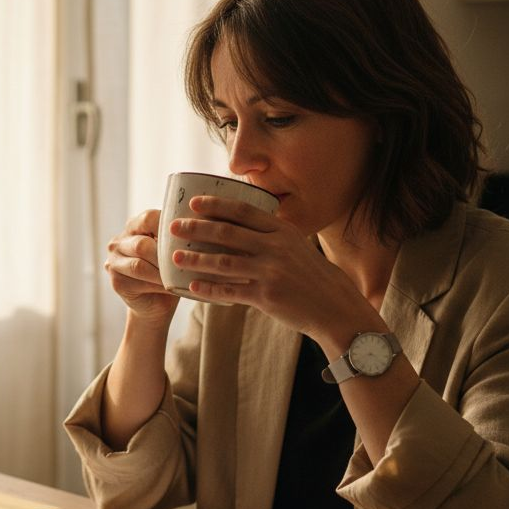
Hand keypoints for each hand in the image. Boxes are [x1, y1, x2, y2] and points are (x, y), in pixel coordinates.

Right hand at [105, 209, 179, 322]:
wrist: (158, 304)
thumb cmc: (170, 271)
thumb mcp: (174, 250)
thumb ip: (178, 237)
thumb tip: (199, 226)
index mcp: (133, 226)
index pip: (148, 218)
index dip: (169, 227)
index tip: (190, 237)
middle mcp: (118, 242)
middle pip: (142, 244)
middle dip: (166, 256)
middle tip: (187, 262)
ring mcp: (114, 262)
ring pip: (139, 265)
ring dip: (162, 272)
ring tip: (180, 276)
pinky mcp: (116, 282)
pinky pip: (139, 281)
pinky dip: (158, 285)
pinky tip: (172, 287)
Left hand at [169, 196, 360, 340]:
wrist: (334, 306)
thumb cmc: (311, 275)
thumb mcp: (296, 246)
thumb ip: (271, 235)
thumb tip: (239, 223)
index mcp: (282, 231)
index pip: (244, 211)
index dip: (216, 205)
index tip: (194, 202)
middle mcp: (276, 248)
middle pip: (227, 233)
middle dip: (197, 228)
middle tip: (174, 226)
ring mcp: (271, 272)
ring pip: (224, 262)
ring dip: (196, 259)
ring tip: (175, 258)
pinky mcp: (266, 297)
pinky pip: (230, 291)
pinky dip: (209, 288)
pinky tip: (193, 286)